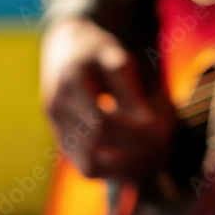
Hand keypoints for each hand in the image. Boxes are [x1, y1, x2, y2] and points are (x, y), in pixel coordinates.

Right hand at [40, 17, 174, 181]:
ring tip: (149, 157)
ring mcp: (53, 124)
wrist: (62, 45)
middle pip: (95, 142)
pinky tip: (132, 161)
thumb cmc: (95, 49)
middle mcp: (55, 105)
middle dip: (133, 147)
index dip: (134, 131)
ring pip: (86, 163)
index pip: (101, 120)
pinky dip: (109, 170)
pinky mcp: (58, 136)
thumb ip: (130, 90)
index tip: (161, 128)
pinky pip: (83, 165)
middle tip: (161, 142)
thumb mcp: (115, 57)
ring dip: (121, 166)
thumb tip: (150, 125)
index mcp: (70, 80)